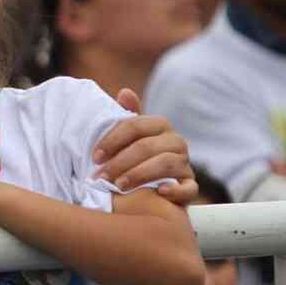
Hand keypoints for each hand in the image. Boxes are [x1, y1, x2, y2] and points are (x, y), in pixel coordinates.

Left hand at [94, 89, 195, 203]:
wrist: (151, 187)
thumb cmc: (134, 157)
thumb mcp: (128, 138)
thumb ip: (125, 117)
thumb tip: (125, 92)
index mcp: (159, 126)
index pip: (135, 126)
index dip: (112, 140)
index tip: (95, 157)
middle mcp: (176, 142)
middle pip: (147, 146)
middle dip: (120, 162)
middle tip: (101, 176)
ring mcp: (185, 164)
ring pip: (165, 163)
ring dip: (139, 174)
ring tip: (119, 185)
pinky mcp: (190, 186)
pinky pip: (189, 188)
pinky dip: (175, 190)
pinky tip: (159, 192)